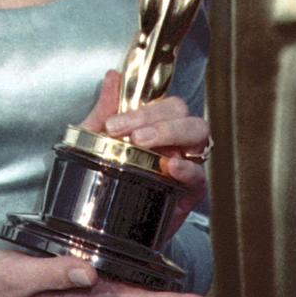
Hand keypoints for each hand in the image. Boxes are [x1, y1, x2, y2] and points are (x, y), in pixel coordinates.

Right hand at [0, 250, 242, 296]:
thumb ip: (53, 275)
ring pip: (142, 290)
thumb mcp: (20, 277)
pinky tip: (154, 270)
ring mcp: (88, 284)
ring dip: (176, 295)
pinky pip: (121, 277)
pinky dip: (146, 276)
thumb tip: (88, 274)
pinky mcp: (76, 274)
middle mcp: (96, 289)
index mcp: (89, 290)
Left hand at [83, 71, 208, 239]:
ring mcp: (185, 162)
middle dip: (156, 118)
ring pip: (197, 133)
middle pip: (182, 112)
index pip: (162, 102)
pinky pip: (199, 175)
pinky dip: (187, 169)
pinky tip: (170, 167)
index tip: (114, 124)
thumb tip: (113, 76)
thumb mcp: (96, 140)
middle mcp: (174, 138)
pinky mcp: (190, 192)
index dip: (141, 109)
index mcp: (154, 123)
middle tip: (131, 135)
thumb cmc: (104, 174)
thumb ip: (106, 109)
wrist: (103, 220)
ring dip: (170, 133)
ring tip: (144, 144)